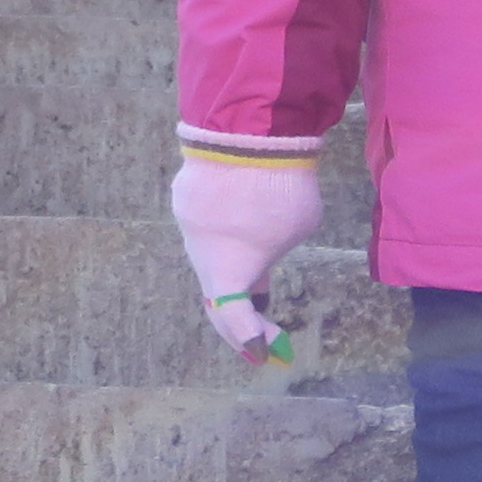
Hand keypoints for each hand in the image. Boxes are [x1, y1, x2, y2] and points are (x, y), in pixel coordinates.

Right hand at [172, 145, 322, 362]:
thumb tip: (258, 257)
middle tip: (260, 338)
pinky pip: (206, 221)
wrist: (248, 132)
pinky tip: (244, 217)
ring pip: (208, 252)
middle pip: (214, 291)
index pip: (232, 318)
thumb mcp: (296, 231)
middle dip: (238, 319)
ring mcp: (188, 220)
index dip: (249, 338)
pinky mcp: (185, 193)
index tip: (266, 350)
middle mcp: (199, 250)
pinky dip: (224, 229)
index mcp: (226, 270)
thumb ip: (273, 253)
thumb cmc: (282, 191)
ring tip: (259, 279)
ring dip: (231, 266)